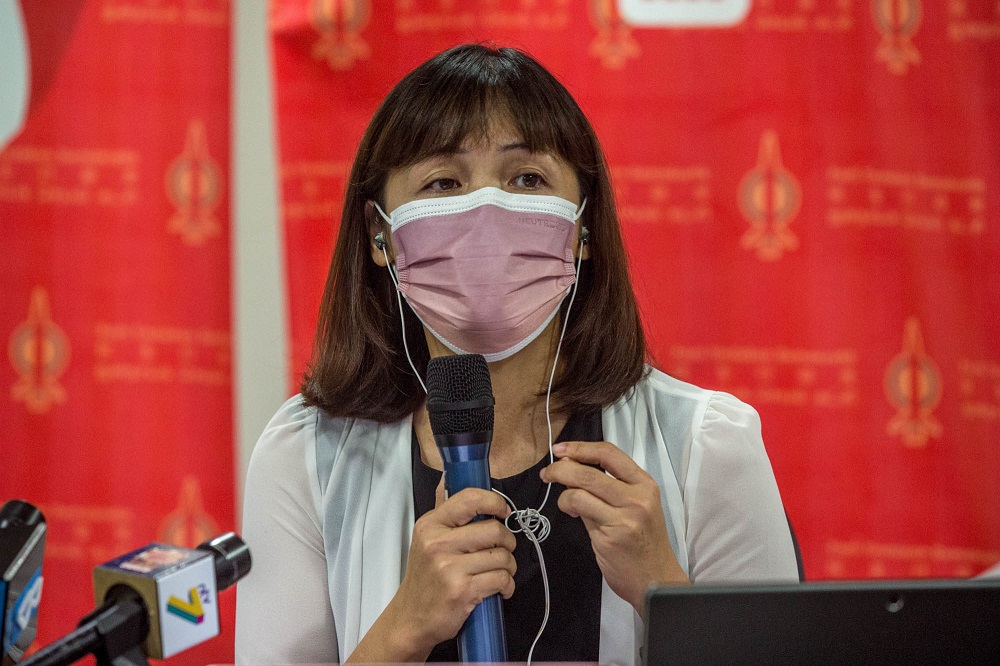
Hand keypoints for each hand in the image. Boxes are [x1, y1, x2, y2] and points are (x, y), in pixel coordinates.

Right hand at [347, 484, 515, 662]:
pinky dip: (507, 585)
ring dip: (509, 566)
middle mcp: (438, 543)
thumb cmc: (425, 580)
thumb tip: (465, 490)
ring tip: (501, 572)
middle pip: (494, 529)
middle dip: (508, 541)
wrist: (410, 619)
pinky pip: (501, 579)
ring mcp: (449, 568)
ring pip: (502, 556)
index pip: (470, 499)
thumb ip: (448, 517)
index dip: (495, 501)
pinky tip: (500, 588)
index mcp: (430, 525)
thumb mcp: (427, 541)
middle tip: (503, 549)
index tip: (503, 511)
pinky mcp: (462, 590)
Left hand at [540, 440, 688, 611]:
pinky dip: (568, 508)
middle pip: (589, 471)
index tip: (560, 450)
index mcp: (645, 484)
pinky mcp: (611, 535)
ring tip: (564, 502)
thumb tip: (573, 469)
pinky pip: (580, 511)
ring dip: (562, 492)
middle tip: (547, 473)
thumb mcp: (636, 507)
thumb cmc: (643, 543)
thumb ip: (609, 487)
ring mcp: (625, 516)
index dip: (580, 448)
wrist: (656, 581)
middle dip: (561, 468)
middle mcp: (637, 497)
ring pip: (580, 490)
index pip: (609, 453)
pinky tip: (573, 514)